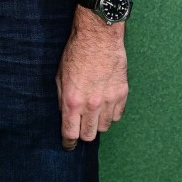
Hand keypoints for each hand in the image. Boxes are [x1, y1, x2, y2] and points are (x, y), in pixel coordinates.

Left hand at [56, 4, 127, 149]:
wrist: (98, 36)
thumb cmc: (76, 52)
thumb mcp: (60, 75)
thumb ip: (62, 98)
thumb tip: (64, 114)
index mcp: (72, 100)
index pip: (70, 133)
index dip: (68, 142)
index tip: (68, 145)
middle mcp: (91, 104)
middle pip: (89, 135)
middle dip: (83, 133)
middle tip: (81, 126)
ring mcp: (108, 100)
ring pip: (104, 127)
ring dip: (98, 123)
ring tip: (93, 112)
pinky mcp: (122, 94)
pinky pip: (117, 115)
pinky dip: (111, 113)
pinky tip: (105, 104)